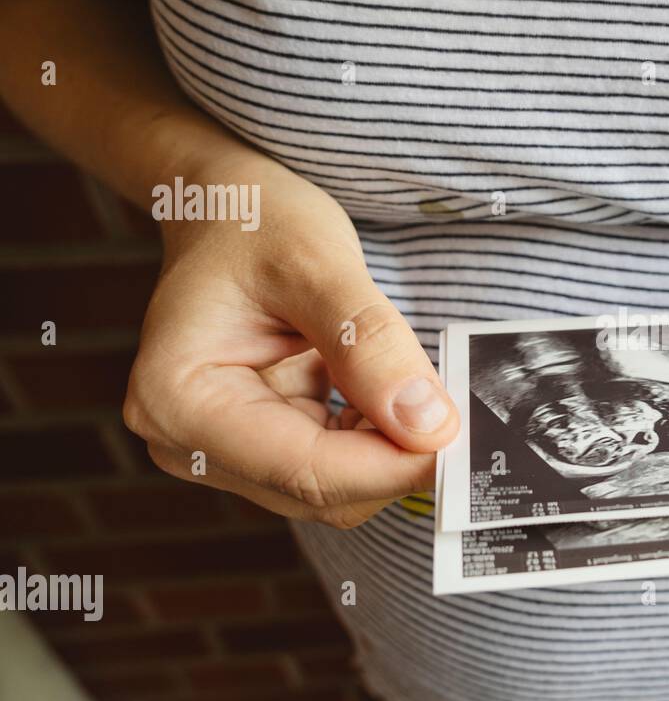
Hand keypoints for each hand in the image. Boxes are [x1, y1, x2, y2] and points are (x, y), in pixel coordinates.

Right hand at [123, 161, 458, 527]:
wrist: (228, 210)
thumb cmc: (254, 220)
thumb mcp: (317, 264)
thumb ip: (371, 346)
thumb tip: (428, 425)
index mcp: (178, 401)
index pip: (304, 469)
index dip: (391, 465)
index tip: (458, 441)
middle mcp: (187, 441)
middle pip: (320, 490)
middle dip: (394, 458)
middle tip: (456, 412)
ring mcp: (221, 450)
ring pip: (334, 488)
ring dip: (388, 448)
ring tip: (415, 386)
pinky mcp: (258, 446)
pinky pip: (334, 466)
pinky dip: (375, 438)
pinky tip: (388, 393)